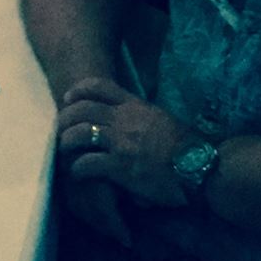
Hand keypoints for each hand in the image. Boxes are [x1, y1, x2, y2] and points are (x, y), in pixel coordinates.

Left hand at [56, 78, 198, 210]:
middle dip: (65, 118)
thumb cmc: (187, 146)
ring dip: (66, 142)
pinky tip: (77, 173)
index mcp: (135, 106)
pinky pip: (87, 163)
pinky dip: (77, 169)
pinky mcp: (120, 167)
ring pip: (79, 134)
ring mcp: (121, 143)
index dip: (78, 91)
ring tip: (65, 150)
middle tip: (61, 129)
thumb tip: (129, 116)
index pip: (100, 86)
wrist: (200, 167)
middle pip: (81, 109)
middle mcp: (124, 120)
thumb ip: (141, 115)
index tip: (68, 99)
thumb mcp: (162, 119)